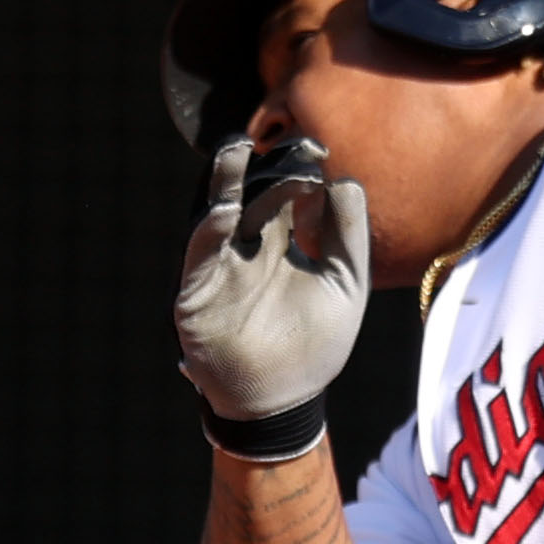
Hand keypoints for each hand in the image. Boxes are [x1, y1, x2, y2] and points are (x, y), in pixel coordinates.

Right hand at [175, 137, 369, 448]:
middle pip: (246, 191)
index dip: (295, 166)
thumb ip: (346, 232)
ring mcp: (218, 267)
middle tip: (290, 144)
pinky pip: (199, 255)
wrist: (283, 399)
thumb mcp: (344, 281)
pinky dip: (210, 232)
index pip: (280, 189)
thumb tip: (340, 177)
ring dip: (224, 181)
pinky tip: (228, 213)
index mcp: (277, 241)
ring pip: (215, 212)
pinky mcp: (197, 293)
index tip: (318, 151)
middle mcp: (244, 247)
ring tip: (237, 150)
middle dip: (263, 164)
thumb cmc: (315, 343)